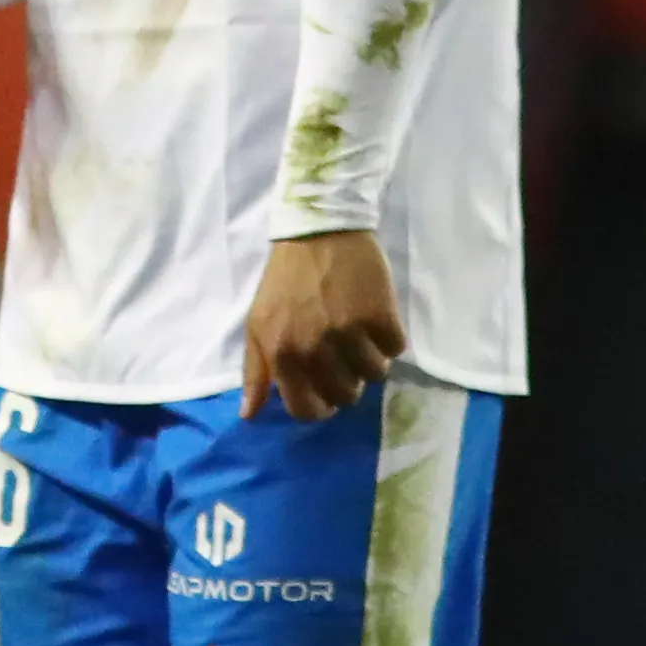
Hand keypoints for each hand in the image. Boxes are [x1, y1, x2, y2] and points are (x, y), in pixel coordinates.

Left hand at [240, 230, 407, 420]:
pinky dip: (389, 337)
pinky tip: (375, 318)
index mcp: (281, 353)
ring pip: (375, 374)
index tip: (325, 392)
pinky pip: (396, 348)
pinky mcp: (380, 315)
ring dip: (370, 359)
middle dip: (346, 382)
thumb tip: (249, 415)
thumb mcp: (258, 324)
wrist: (318, 231)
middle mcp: (315, 348)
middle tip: (343, 357)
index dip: (319, 406)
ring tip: (360, 335)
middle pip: (345, 395)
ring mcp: (350, 332)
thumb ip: (255, 372)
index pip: (306, 409)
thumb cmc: (284, 280)